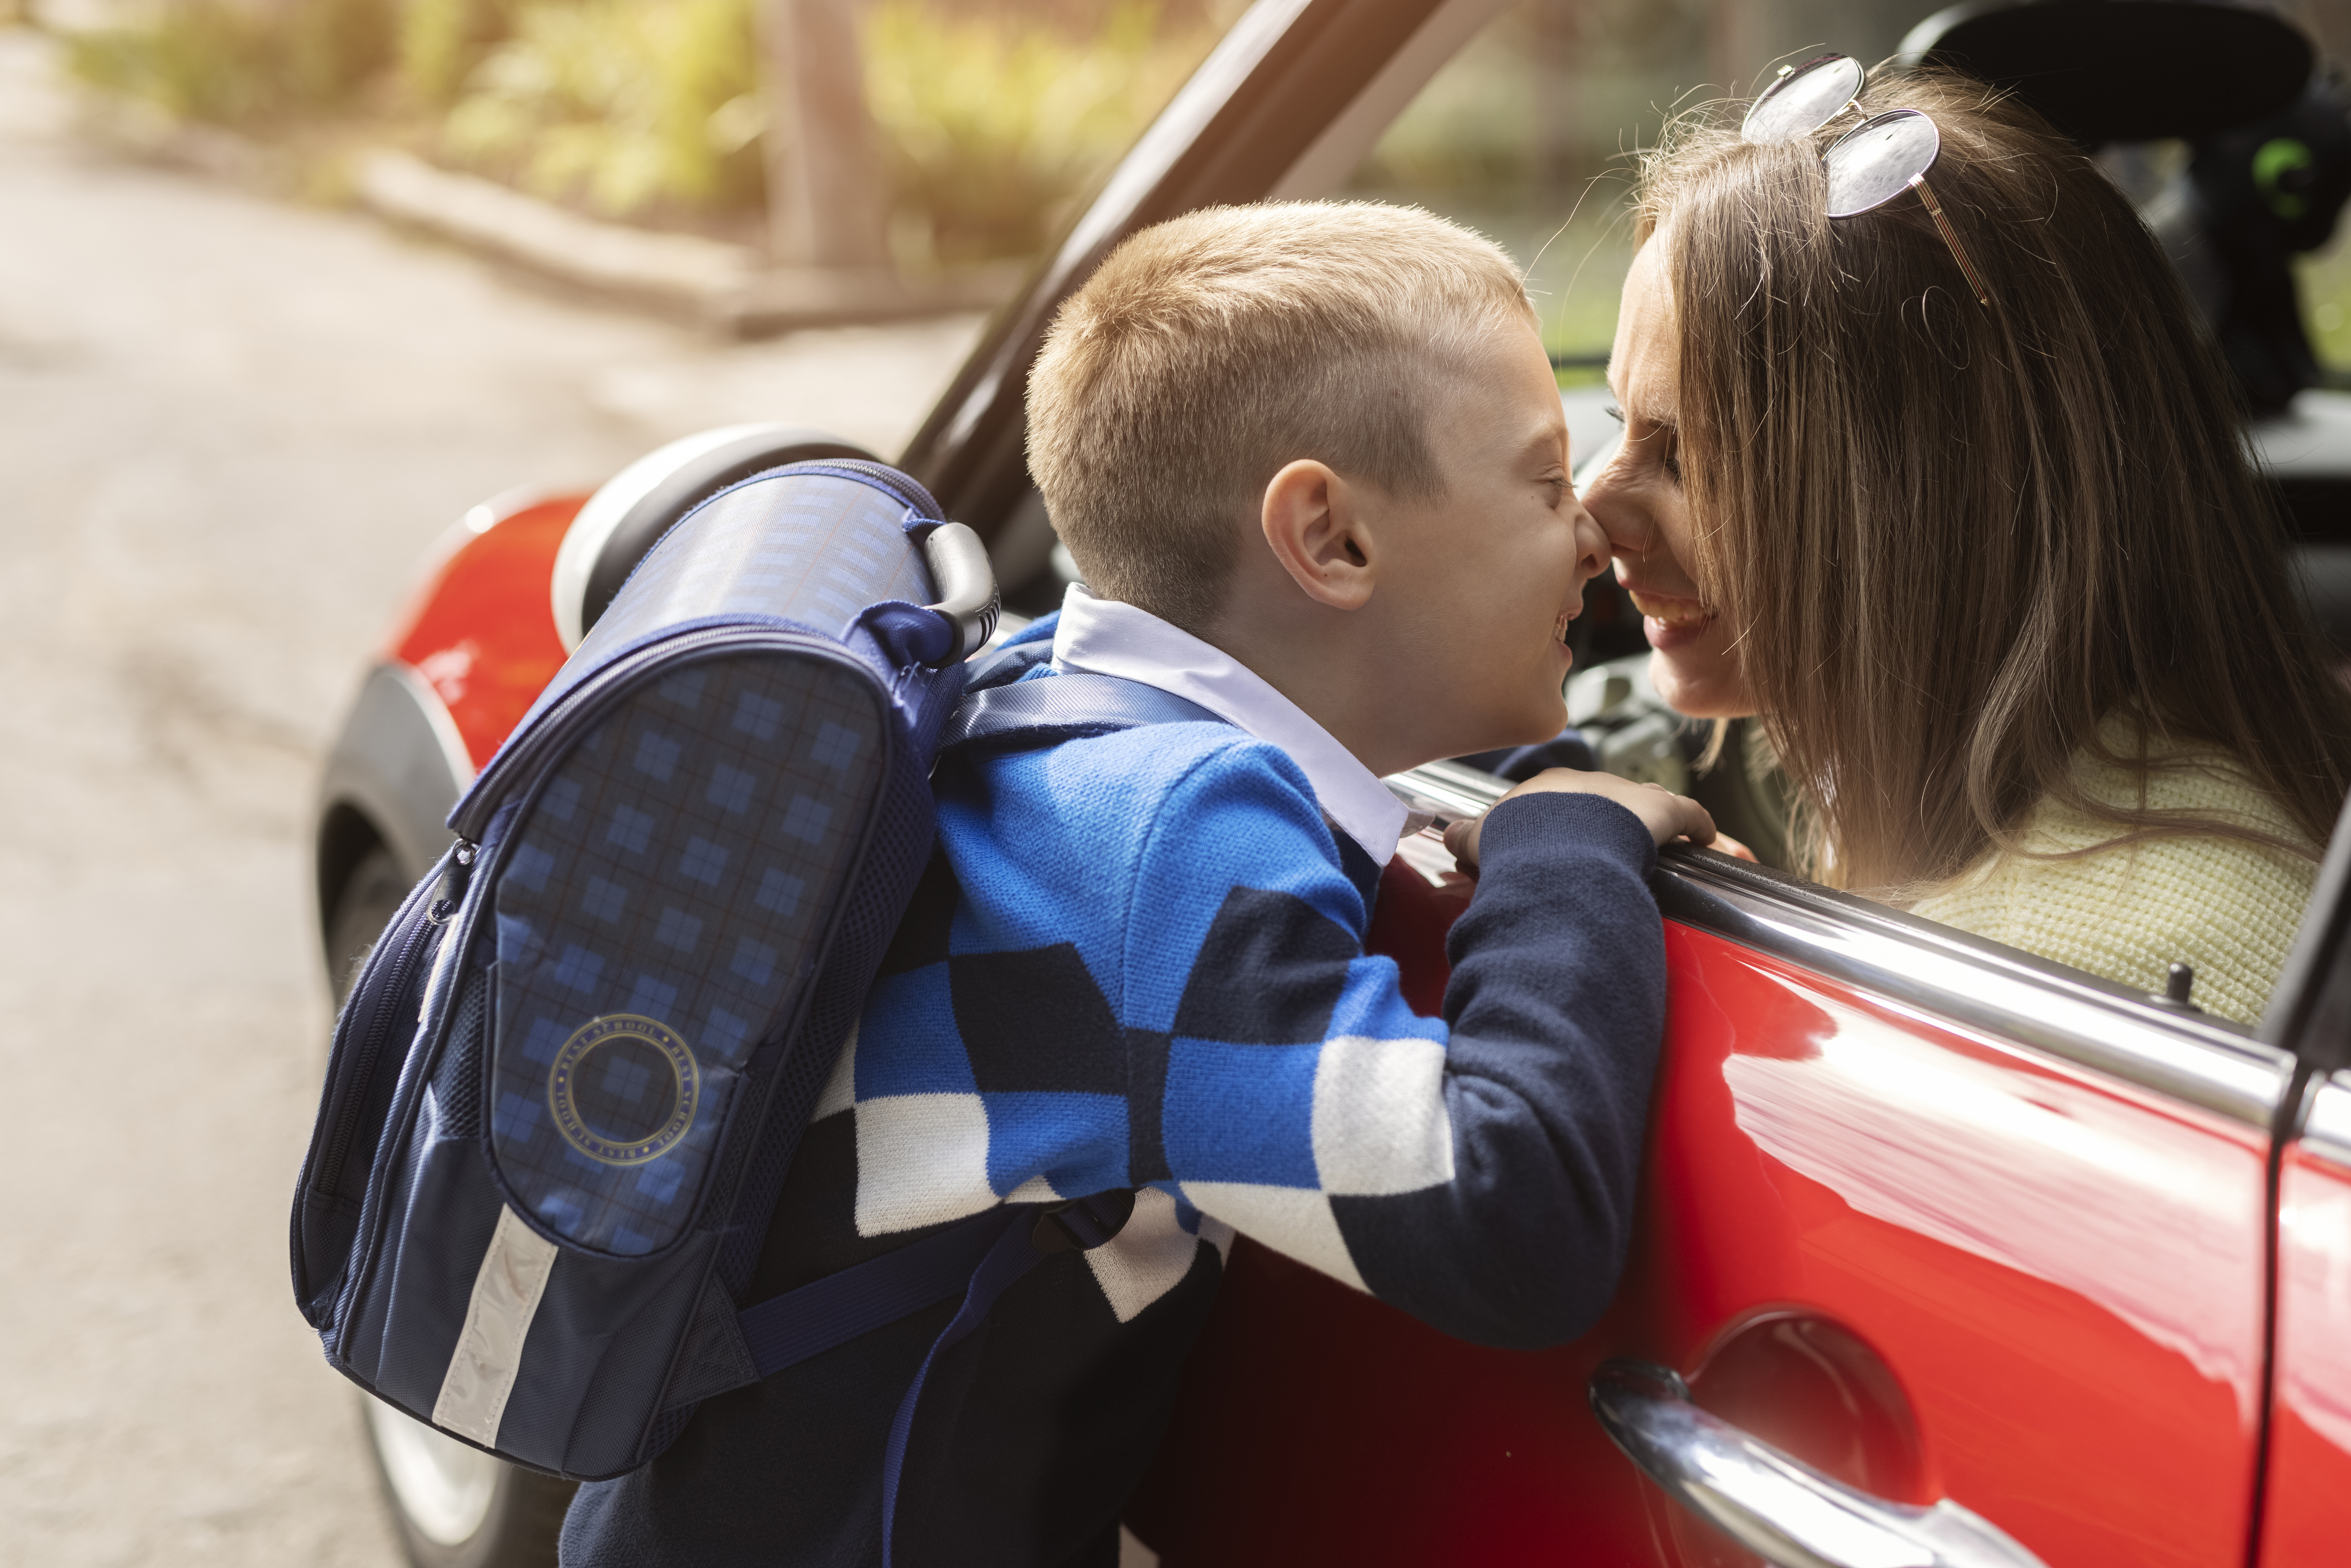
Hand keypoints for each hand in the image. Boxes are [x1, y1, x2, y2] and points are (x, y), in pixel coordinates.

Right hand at [1442, 768, 1717, 871]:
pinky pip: (1689, 816)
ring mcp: (1627, 795)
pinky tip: (1705, 840)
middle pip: (1600, 798)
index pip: (1554, 799)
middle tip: (1603, 846)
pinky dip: (1698, 827)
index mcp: (1545, 787)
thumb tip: (1451, 832)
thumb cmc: (1517, 847)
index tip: (1557, 841)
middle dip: (1602, 818)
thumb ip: (1468, 836)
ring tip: (1649, 842)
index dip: (1557, 821)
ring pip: (1642, 802)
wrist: (1555, 848)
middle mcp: (1589, 783)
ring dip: (1646, 820)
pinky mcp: (1663, 810)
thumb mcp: (1480, 841)